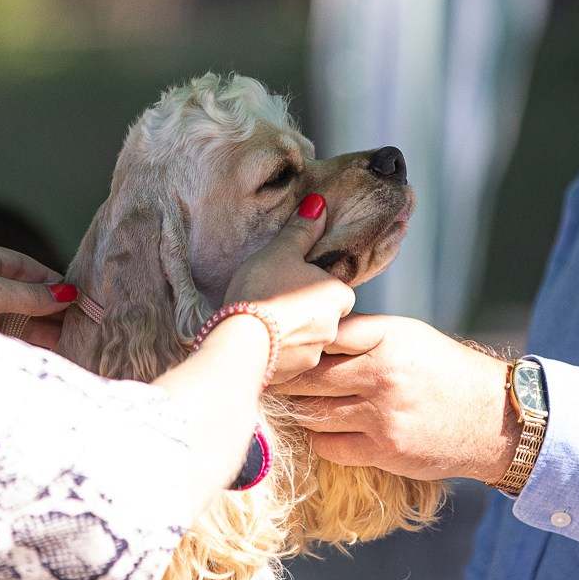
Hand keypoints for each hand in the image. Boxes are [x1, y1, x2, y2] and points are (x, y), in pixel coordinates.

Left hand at [0, 242, 77, 337]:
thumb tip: (68, 294)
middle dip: (53, 307)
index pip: (29, 267)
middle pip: (26, 293)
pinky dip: (28, 340)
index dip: (55, 281)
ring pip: (19, 316)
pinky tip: (49, 348)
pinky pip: (8, 334)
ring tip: (72, 338)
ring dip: (44, 326)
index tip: (81, 298)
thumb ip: (31, 295)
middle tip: (83, 322)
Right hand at [222, 196, 356, 379]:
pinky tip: (259, 344)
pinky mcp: (294, 375)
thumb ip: (302, 230)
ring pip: (308, 340)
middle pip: (324, 316)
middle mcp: (334, 328)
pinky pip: (291, 360)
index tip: (293, 283)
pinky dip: (279, 353)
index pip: (337, 290)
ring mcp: (315, 355)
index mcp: (339, 296)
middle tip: (276, 302)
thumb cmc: (262, 290)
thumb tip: (320, 204)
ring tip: (264, 323)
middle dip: (305, 312)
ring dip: (292, 334)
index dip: (315, 285)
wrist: (240, 342)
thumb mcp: (281, 251)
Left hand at [274, 313, 511, 480]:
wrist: (494, 419)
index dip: (297, 342)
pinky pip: (330, 446)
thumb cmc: (447, 372)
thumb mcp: (411, 338)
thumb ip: (364, 336)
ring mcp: (382, 415)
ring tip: (283, 406)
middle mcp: (383, 374)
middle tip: (265, 380)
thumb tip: (311, 336)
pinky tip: (317, 430)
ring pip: (314, 413)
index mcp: (388, 338)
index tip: (277, 347)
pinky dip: (318, 438)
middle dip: (284, 380)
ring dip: (297, 410)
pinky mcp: (385, 450)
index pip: (325, 334)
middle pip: (309, 377)